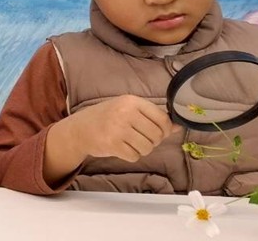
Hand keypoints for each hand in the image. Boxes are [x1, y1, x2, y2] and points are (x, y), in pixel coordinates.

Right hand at [62, 94, 176, 162]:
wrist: (79, 129)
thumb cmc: (106, 118)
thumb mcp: (128, 110)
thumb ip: (152, 117)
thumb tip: (178, 127)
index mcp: (131, 101)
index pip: (162, 118)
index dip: (165, 129)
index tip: (158, 132)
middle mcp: (125, 113)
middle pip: (156, 135)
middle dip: (152, 141)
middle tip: (140, 139)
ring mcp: (118, 129)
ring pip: (147, 148)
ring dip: (142, 150)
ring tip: (130, 143)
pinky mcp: (112, 144)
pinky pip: (135, 156)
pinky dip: (131, 156)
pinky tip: (122, 148)